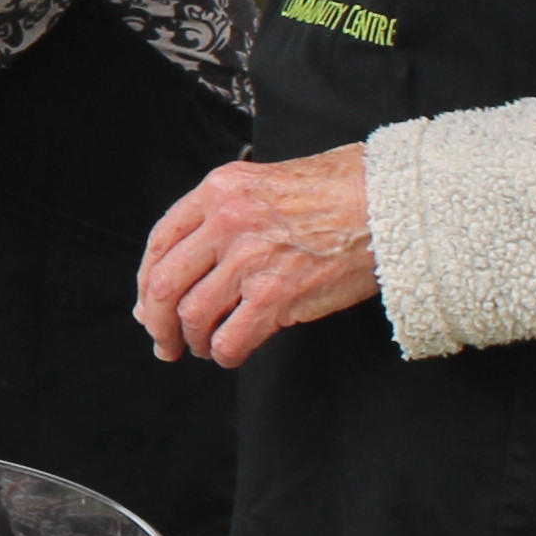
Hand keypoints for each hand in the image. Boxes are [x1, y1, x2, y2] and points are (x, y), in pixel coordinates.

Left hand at [133, 145, 378, 368]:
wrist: (389, 202)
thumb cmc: (340, 190)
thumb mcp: (267, 182)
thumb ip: (226, 217)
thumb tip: (187, 266)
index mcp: (219, 190)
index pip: (160, 241)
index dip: (147, 281)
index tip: (148, 303)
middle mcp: (226, 222)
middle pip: (164, 283)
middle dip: (155, 321)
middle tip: (163, 341)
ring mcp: (249, 260)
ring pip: (192, 315)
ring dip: (192, 340)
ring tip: (204, 346)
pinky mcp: (275, 296)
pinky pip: (230, 339)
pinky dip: (224, 354)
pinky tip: (231, 353)